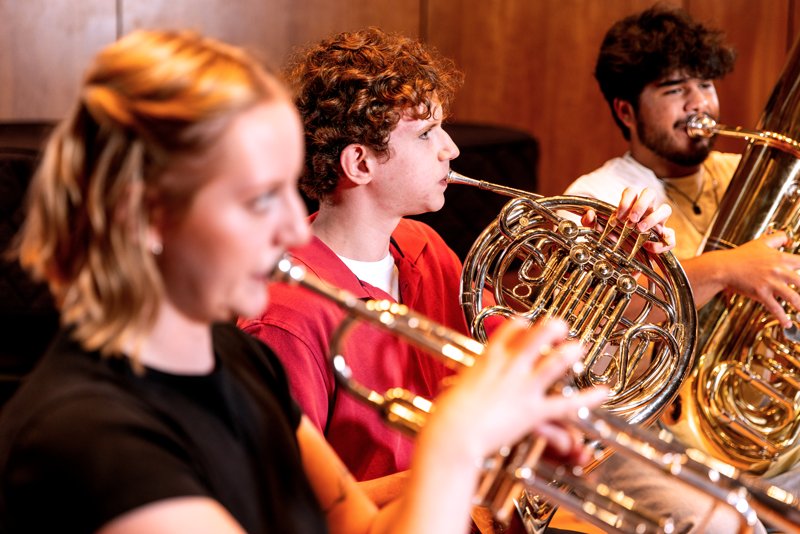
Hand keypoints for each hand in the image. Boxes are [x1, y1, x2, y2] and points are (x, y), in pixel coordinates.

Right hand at [423, 319, 607, 463]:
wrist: (453, 433)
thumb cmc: (447, 416)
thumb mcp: (456, 389)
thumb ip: (466, 383)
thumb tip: (460, 384)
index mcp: (488, 358)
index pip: (510, 329)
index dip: (522, 324)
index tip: (527, 323)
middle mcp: (509, 367)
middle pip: (538, 336)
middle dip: (553, 327)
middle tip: (561, 326)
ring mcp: (524, 388)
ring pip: (556, 362)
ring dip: (571, 352)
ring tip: (580, 347)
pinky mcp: (533, 411)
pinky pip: (568, 404)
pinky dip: (590, 398)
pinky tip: (604, 391)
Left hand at [581, 187, 674, 253]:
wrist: (622, 263)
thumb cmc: (613, 242)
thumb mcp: (598, 233)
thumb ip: (589, 223)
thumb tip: (589, 214)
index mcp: (630, 207)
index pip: (631, 192)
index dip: (625, 200)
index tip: (618, 216)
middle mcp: (645, 212)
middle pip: (650, 193)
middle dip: (641, 205)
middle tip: (631, 220)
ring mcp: (657, 224)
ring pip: (665, 209)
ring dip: (653, 218)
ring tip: (640, 230)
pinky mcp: (664, 239)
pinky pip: (671, 237)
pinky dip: (662, 242)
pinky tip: (649, 247)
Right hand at [713, 231, 799, 326]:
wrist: (723, 267)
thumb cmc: (740, 256)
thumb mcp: (760, 242)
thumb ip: (778, 238)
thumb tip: (788, 238)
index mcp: (780, 258)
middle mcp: (778, 271)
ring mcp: (770, 283)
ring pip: (793, 297)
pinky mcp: (761, 293)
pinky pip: (775, 308)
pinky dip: (782, 317)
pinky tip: (787, 322)